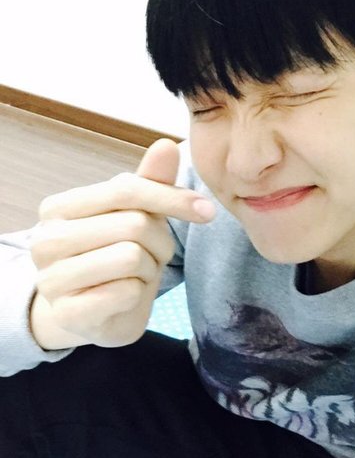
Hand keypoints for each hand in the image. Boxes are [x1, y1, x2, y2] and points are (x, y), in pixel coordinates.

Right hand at [29, 138, 214, 349]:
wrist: (89, 313)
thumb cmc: (111, 255)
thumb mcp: (133, 214)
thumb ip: (150, 182)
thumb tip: (166, 144)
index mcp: (58, 207)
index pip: (125, 189)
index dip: (172, 198)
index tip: (207, 211)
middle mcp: (46, 240)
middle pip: (134, 224)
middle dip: (160, 242)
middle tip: (152, 256)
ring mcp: (52, 279)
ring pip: (132, 257)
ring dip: (150, 268)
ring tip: (137, 274)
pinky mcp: (69, 313)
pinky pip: (128, 292)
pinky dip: (140, 294)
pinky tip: (126, 296)